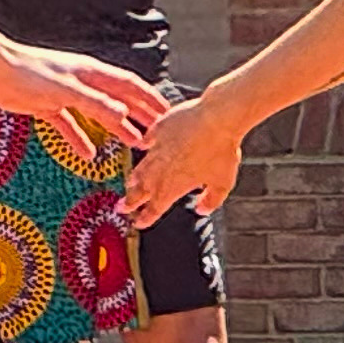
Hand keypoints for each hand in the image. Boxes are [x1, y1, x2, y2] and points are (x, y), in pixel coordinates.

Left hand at [0, 44, 170, 147]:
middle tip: (158, 133)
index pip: (130, 86)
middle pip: (119, 99)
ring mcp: (66, 94)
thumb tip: (125, 115)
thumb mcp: (68, 90)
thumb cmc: (29, 71)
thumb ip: (96, 103)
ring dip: (116, 128)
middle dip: (140, 115)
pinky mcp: (48, 105)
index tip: (169, 113)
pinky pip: (71, 125)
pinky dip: (80, 139)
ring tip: (133, 145)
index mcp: (92, 73)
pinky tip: (87, 155)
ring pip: (98, 114)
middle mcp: (82, 82)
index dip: (151, 100)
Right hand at [123, 100, 244, 223]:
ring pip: (141, 167)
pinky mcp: (159, 129)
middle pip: (141, 190)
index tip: (138, 223)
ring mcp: (157, 149)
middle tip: (121, 207)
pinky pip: (148, 140)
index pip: (155, 208)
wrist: (216, 119)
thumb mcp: (222, 184)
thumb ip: (211, 201)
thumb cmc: (222, 153)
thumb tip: (201, 210)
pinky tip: (143, 145)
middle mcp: (160, 171)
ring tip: (129, 184)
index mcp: (172, 187)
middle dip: (131, 201)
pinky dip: (145, 145)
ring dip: (134, 178)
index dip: (146, 218)